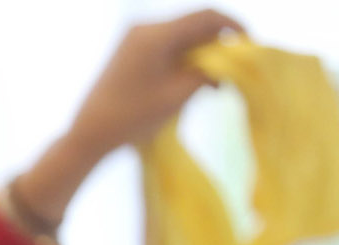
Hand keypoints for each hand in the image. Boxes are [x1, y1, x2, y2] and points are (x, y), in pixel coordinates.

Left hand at [16, 10, 240, 222]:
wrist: (87, 134)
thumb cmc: (132, 118)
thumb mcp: (178, 95)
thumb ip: (207, 72)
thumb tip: (227, 63)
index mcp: (156, 34)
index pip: (206, 16)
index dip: (233, 26)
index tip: (251, 43)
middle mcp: (144, 28)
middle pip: (194, 23)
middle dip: (217, 42)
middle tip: (235, 66)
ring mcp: (134, 37)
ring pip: (182, 34)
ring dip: (201, 51)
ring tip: (215, 80)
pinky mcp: (129, 50)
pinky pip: (166, 44)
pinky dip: (184, 56)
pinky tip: (194, 78)